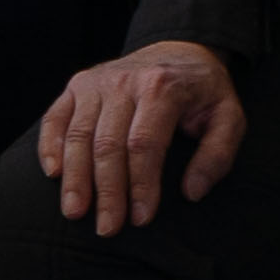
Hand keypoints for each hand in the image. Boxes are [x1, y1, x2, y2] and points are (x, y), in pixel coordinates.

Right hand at [37, 40, 246, 239]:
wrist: (179, 51)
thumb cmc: (203, 94)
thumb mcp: (229, 117)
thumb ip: (218, 154)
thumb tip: (191, 191)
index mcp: (161, 87)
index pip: (144, 144)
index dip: (141, 185)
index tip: (142, 219)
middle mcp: (123, 81)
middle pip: (107, 144)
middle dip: (107, 191)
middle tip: (107, 228)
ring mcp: (95, 81)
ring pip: (78, 135)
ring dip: (75, 178)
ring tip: (75, 213)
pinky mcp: (77, 85)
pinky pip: (56, 118)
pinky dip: (50, 146)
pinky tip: (54, 175)